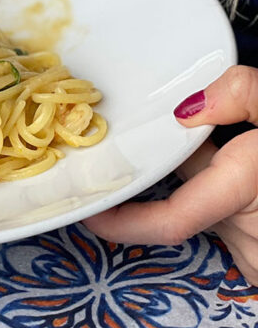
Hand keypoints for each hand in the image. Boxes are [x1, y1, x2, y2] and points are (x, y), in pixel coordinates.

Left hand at [83, 65, 257, 284]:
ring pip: (214, 211)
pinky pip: (237, 224)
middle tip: (211, 133)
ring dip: (218, 183)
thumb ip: (246, 94)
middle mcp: (249, 233)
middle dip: (191, 168)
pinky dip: (237, 200)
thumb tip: (189, 108)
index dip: (121, 222)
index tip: (87, 208)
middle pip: (192, 198)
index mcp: (248, 192)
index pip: (168, 222)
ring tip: (245, 152)